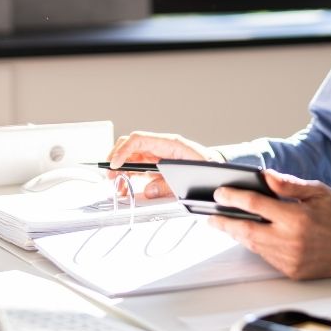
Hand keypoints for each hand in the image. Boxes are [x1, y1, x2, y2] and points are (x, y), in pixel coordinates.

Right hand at [106, 131, 221, 198]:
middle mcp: (161, 146)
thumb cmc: (208, 168)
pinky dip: (129, 176)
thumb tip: (147, 191)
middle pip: (130, 146)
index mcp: (170, 143)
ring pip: (132, 157)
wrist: (219, 170)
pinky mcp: (158, 165)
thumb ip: (167, 185)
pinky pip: (139, 167)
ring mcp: (158, 155)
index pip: (139, 139)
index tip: (114, 165)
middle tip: (110, 177)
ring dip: (121, 171)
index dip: (123, 151)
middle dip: (117, 159)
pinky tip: (125, 187)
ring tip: (117, 187)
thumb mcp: (189, 178)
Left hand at [208, 170, 330, 279]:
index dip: (234, 198)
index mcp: (297, 218)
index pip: (256, 205)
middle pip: (247, 230)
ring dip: (238, 234)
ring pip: (254, 246)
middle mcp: (291, 241)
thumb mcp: (317, 191)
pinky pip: (266, 257)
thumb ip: (288, 185)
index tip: (221, 193)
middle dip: (225, 222)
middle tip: (212, 216)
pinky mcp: (292, 271)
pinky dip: (255, 245)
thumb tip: (265, 176)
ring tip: (227, 223)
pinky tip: (250, 235)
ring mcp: (290, 259)